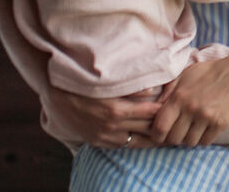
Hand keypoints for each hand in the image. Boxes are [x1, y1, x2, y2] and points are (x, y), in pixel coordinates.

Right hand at [43, 86, 161, 149]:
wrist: (57, 98)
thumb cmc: (85, 85)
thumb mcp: (109, 84)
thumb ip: (132, 88)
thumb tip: (154, 89)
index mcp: (117, 109)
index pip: (151, 113)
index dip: (164, 109)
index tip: (171, 104)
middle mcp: (112, 126)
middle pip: (147, 129)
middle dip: (160, 125)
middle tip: (170, 119)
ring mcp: (104, 136)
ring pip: (136, 141)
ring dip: (148, 136)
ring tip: (159, 130)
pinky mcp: (97, 142)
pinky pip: (121, 145)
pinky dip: (132, 140)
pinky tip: (139, 135)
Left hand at [152, 50, 228, 145]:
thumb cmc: (212, 72)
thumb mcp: (187, 73)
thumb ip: (169, 88)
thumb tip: (155, 104)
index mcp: (179, 96)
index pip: (159, 127)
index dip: (157, 135)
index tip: (161, 134)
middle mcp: (191, 108)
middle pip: (173, 138)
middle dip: (173, 138)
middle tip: (178, 133)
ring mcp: (206, 117)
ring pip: (189, 142)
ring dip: (189, 139)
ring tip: (192, 131)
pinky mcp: (221, 123)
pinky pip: (205, 141)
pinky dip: (203, 139)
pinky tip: (205, 130)